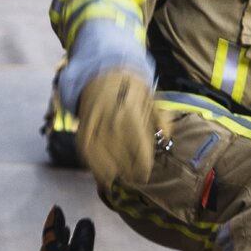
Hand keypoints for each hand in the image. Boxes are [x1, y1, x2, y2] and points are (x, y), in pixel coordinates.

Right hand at [77, 70, 155, 189]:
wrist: (103, 71)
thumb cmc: (131, 89)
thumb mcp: (151, 99)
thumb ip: (160, 119)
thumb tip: (167, 137)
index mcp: (131, 112)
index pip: (138, 146)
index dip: (141, 165)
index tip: (145, 175)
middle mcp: (111, 118)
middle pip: (120, 153)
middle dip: (128, 170)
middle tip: (135, 180)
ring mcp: (95, 122)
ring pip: (101, 154)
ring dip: (109, 171)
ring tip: (118, 179)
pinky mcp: (83, 125)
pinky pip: (85, 149)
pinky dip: (92, 164)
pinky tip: (100, 173)